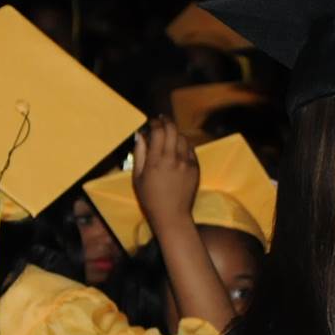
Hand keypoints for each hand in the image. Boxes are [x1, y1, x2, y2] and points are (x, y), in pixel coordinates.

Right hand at [132, 117, 199, 238]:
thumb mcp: (138, 176)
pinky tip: (179, 146)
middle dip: (167, 122)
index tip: (152, 121)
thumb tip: (140, 135)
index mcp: (157, 160)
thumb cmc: (150, 197)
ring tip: (170, 133)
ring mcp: (187, 163)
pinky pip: (191, 150)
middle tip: (162, 119)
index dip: (155, 123)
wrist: (172, 214)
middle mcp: (174, 158)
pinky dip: (185, 144)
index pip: (158, 131)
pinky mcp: (196, 169)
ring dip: (176, 132)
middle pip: (173, 130)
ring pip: (184, 138)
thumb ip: (139, 153)